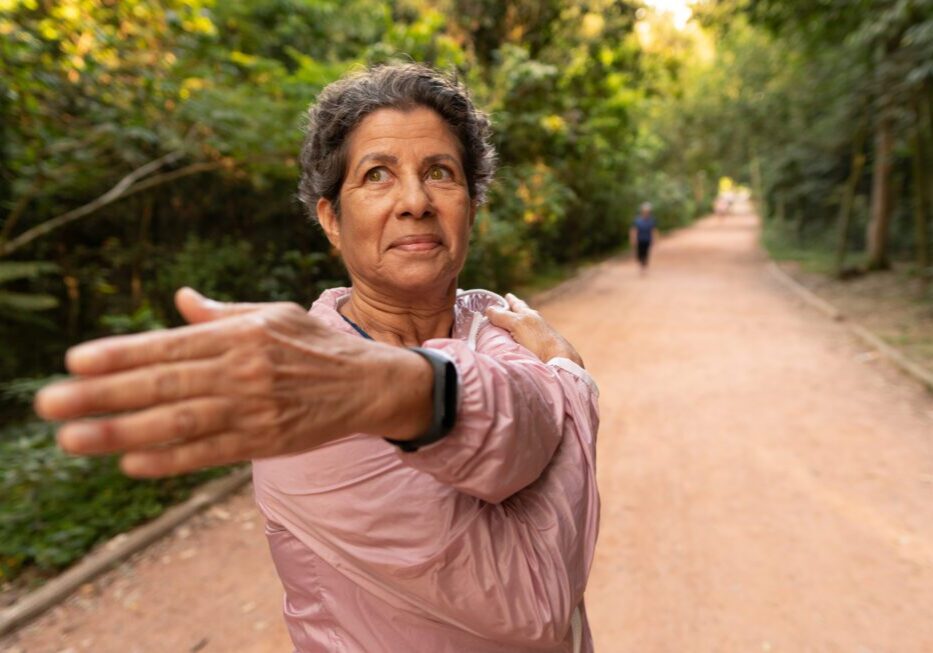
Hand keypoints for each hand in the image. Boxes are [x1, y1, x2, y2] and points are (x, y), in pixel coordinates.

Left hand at [34, 288, 430, 477]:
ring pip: (178, 423)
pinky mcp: (266, 441)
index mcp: (242, 334)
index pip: (170, 345)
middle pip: (164, 385)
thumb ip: (221, 314)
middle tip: (48, 403)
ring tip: (72, 437)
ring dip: (120, 432)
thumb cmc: (315, 346)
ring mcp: (255, 409)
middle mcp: (244, 370)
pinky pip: (210, 453)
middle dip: (102, 395)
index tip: (74, 362)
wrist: (369, 384)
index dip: (121, 355)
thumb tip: (180, 299)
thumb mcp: (272, 315)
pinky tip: (130, 463)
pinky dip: (169, 460)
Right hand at [485, 293, 583, 367]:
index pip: (518, 305)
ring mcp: (541, 336)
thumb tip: (489, 309)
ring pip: (529, 325)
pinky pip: (532, 339)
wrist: (560, 359)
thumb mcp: (517, 324)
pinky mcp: (543, 349)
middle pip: (525, 313)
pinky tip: (524, 342)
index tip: (507, 295)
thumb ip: (503, 317)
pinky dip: (525, 336)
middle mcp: (536, 323)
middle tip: (511, 304)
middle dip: (517, 308)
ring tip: (517, 323)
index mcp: (529, 315)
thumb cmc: (539, 340)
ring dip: (522, 322)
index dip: (511, 300)